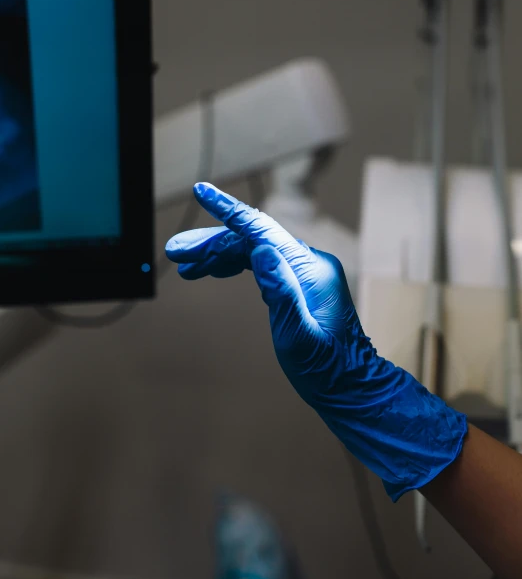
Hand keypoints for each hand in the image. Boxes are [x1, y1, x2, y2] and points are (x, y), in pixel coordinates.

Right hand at [166, 183, 466, 499]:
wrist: (351, 387)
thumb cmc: (327, 369)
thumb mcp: (298, 338)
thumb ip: (281, 294)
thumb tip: (261, 252)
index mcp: (309, 270)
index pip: (262, 230)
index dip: (229, 210)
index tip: (202, 191)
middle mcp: (308, 264)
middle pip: (252, 239)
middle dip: (212, 243)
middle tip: (177, 251)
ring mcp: (304, 273)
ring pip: (254, 250)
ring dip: (219, 255)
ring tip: (187, 267)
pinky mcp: (299, 284)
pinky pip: (262, 264)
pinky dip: (235, 265)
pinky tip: (215, 271)